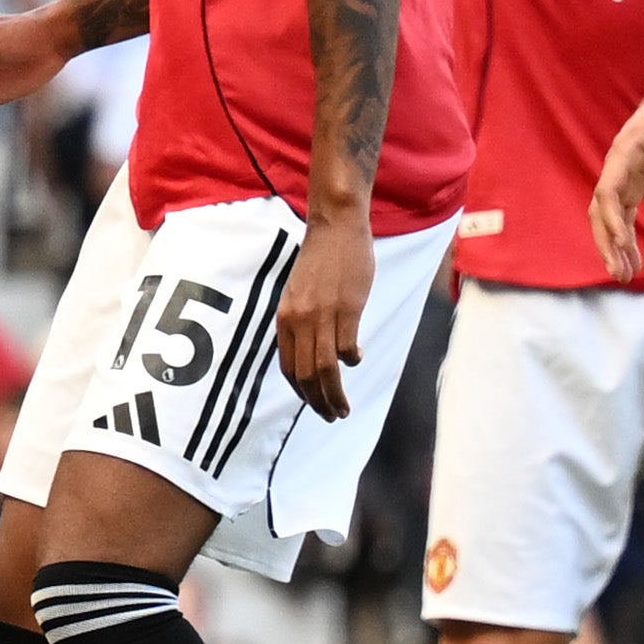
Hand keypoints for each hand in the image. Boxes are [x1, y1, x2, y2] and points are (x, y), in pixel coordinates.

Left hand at [271, 213, 370, 417]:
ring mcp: (322, 315)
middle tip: (333, 416)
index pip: (288, 367)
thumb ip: (302, 321)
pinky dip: (352, 360)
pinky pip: (348, 347)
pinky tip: (358, 360)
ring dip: (335, 394)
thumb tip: (313, 349)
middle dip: (319, 402)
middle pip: (307, 375)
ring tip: (344, 408)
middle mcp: (298, 320)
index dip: (301, 392)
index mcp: (285, 318)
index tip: (314, 405)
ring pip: (325, 369)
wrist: (335, 227)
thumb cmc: (321, 260)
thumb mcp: (299, 294)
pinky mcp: (347, 308)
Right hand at [589, 69, 643, 279]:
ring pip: (608, 216)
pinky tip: (633, 255)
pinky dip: (626, 235)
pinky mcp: (635, 180)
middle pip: (600, 211)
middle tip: (621, 274)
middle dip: (608, 243)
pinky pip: (624, 213)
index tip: (624, 245)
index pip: (608, 192)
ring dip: (614, 244)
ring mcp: (624, 175)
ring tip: (627, 275)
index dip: (612, 220)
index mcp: (624, 153)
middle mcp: (617, 167)